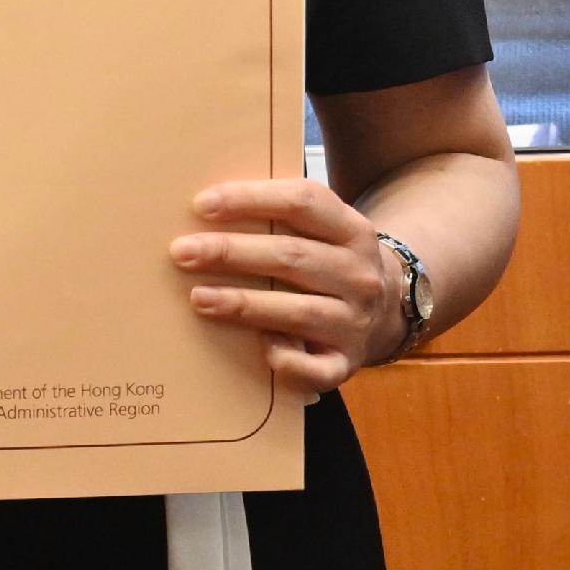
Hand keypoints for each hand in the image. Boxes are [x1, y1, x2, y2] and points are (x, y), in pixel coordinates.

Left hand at [174, 177, 400, 397]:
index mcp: (353, 231)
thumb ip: (283, 219)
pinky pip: (316, 369)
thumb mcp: (327, 232)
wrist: (387, 312)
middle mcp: (359, 275)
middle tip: (183, 252)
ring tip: (198, 297)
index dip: (252, 199)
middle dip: (232, 253)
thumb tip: (208, 209)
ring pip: (298, 311)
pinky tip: (259, 348)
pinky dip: (287, 360)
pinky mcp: (347, 362)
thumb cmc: (332, 266)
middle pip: (293, 256)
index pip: (304, 203)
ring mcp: (355, 321)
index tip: (203, 204)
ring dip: (243, 304)